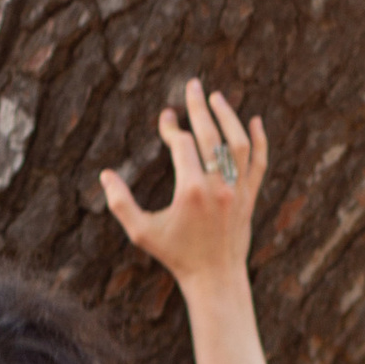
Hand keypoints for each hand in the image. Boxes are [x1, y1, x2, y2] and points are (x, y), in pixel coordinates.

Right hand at [99, 78, 267, 303]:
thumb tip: (104, 175)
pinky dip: (260, 140)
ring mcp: (238, 190)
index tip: (165, 118)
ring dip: (229, 117)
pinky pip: (259, 162)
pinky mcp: (250, 196)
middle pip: (211, 135)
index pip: (183, 145)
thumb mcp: (142, 233)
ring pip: (239, 143)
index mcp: (191, 191)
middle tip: (193, 85)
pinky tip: (255, 121)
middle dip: (200, 107)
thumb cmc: (176, 256)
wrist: (215, 278)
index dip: (172, 128)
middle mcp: (218, 186)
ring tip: (218, 97)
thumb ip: (121, 204)